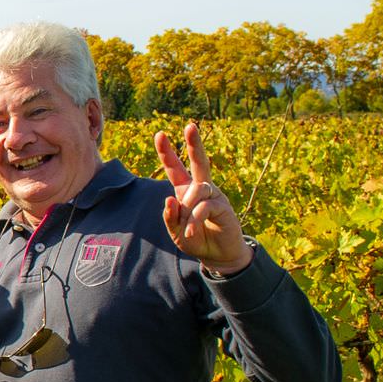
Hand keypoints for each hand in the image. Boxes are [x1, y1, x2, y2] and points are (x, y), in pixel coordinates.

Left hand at [155, 122, 250, 273]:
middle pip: (199, 161)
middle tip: (190, 126)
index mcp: (186, 190)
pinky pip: (205, 207)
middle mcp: (201, 188)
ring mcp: (214, 196)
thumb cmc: (195, 239)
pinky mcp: (223, 207)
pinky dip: (195, 219)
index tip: (160, 134)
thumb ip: (170, 217)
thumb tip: (170, 199)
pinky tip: (190, 230)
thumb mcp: (175, 231)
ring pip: (198, 189)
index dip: (167, 152)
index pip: (175, 168)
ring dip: (188, 207)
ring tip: (187, 228)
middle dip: (194, 143)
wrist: (217, 255)